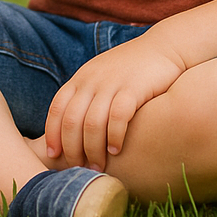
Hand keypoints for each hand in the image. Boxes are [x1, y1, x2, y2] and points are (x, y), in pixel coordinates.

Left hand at [43, 39, 184, 170]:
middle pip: (71, 120)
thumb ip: (86, 96)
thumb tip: (71, 130)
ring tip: (97, 165)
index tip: (54, 155)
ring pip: (92, 123)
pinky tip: (116, 149)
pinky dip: (114, 136)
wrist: (164, 48)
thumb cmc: (131, 69)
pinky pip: (118, 117)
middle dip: (72, 149)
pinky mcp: (133, 88)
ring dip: (92, 149)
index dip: (52, 134)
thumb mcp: (101, 77)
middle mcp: (92, 80)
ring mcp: (111, 84)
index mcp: (81, 78)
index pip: (57, 109)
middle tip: (78, 168)